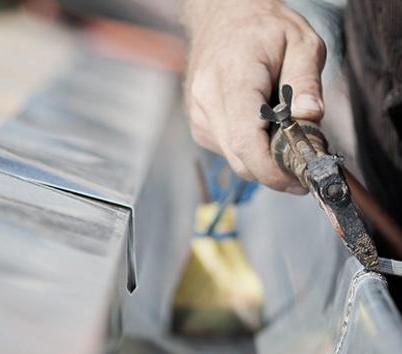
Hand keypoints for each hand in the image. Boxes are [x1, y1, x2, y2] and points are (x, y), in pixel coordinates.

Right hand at [184, 0, 326, 192]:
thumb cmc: (262, 28)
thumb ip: (307, 82)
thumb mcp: (301, 42)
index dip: (272, 169)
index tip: (299, 178)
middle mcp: (206, 102)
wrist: (222, 18)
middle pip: (240, 159)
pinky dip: (250, 150)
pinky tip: (263, 127)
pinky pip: (229, 151)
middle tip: (305, 165)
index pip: (245, 140)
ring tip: (285, 136)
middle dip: (275, 171)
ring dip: (263, 160)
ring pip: (235, 159)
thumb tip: (310, 119)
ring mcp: (199, 116)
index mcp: (231, 78)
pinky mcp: (200, 126)